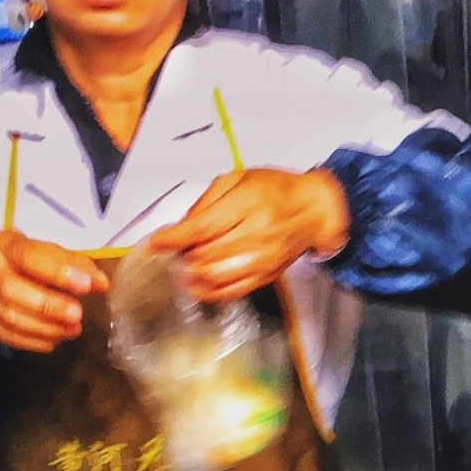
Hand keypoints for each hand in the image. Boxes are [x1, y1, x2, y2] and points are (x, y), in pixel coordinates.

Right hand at [0, 230, 108, 352]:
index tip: (86, 285)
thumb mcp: (41, 250)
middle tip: (77, 314)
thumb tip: (101, 283)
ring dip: (46, 328)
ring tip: (73, 329)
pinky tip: (55, 339)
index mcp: (4, 247)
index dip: (57, 272)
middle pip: (12, 291)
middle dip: (49, 306)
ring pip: (10, 318)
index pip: (28, 257)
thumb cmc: (15, 259)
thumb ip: (72, 264)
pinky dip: (35, 341)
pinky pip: (7, 336)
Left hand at [145, 168, 349, 304]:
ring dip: (191, 275)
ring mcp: (263, 259)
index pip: (202, 227)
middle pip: (205, 255)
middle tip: (173, 250)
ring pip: (215, 277)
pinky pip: (231, 291)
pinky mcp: (266, 276)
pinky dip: (208, 292)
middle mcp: (257, 234)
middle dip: (182, 256)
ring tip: (184, 266)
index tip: (155, 242)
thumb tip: (181, 226)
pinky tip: (197, 284)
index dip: (173, 238)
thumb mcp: (239, 178)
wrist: (315, 210)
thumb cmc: (278, 190)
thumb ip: (207, 201)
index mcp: (248, 204)